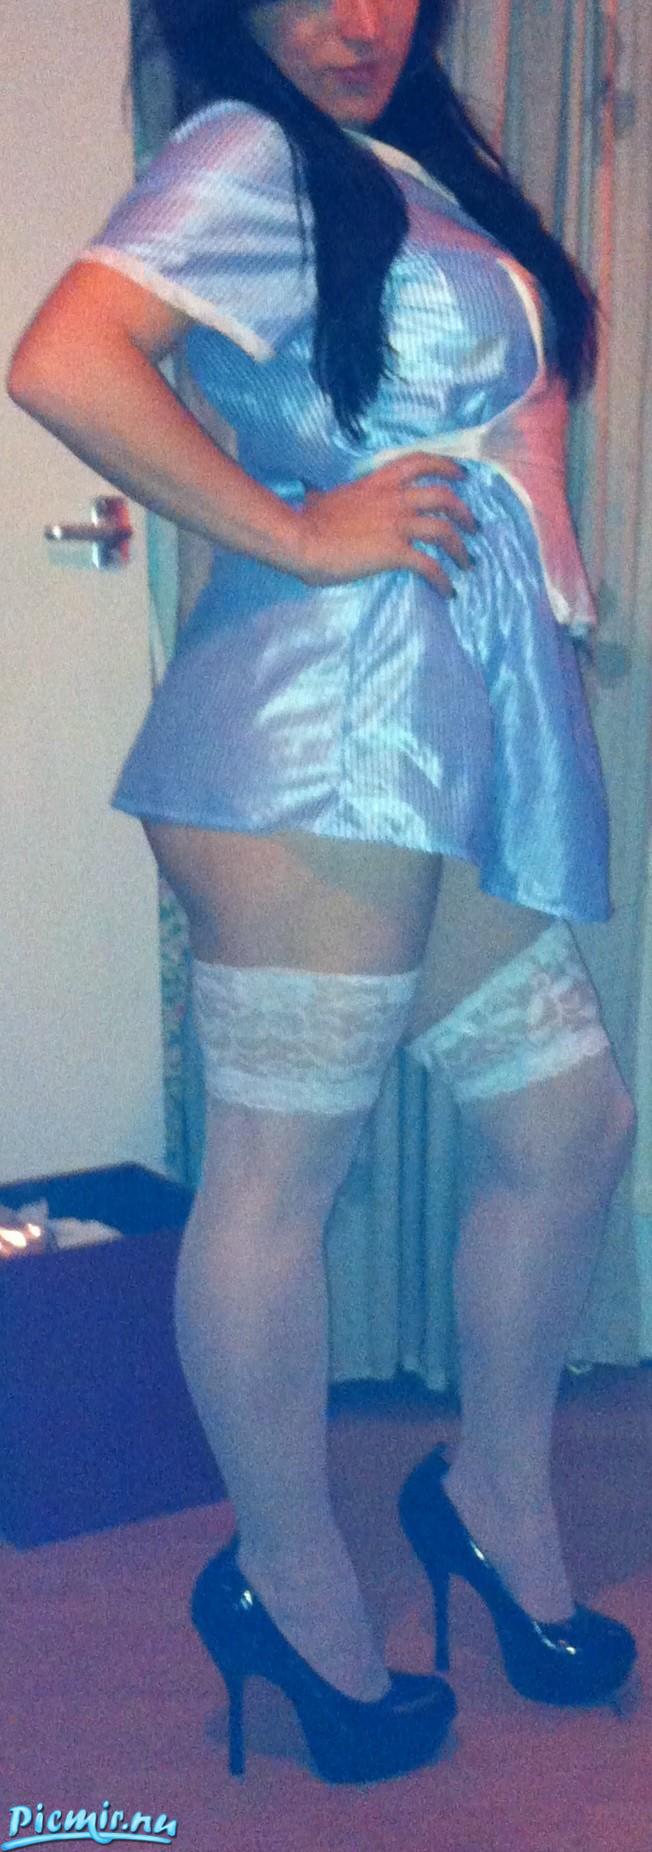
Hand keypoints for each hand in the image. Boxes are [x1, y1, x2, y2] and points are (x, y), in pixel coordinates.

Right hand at [295, 452, 477, 594]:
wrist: (300, 539)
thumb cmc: (304, 522)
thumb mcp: (320, 498)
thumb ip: (324, 494)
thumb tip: (309, 491)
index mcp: (378, 482)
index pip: (420, 462)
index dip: (446, 466)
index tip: (461, 475)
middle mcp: (394, 498)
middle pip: (444, 497)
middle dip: (464, 512)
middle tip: (473, 527)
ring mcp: (397, 524)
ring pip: (445, 530)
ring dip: (461, 548)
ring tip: (468, 562)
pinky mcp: (395, 552)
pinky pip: (430, 566)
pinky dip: (444, 579)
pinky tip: (449, 591)